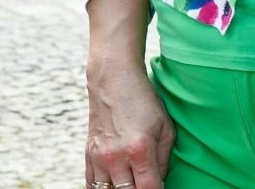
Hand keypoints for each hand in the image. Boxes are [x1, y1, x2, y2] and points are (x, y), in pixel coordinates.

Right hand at [84, 61, 174, 188]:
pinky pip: (91, 183)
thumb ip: (164, 162)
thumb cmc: (144, 100)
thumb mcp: (166, 128)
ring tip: (131, 181)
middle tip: (146, 182)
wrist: (113, 78)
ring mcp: (99, 156)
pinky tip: (114, 183)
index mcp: (139, 150)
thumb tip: (160, 183)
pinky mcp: (88, 153)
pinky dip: (103, 188)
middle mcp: (116, 156)